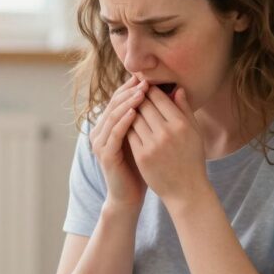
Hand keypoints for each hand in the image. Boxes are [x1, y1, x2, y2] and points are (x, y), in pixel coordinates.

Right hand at [90, 75, 148, 207]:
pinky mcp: (104, 154)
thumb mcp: (149, 138)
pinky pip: (114, 133)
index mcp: (110, 125)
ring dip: (127, 102)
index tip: (149, 77)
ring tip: (142, 92)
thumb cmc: (142, 168)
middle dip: (130, 91)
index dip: (132, 88)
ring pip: (113, 116)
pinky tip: (135, 111)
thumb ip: (154, 118)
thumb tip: (172, 94)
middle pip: (114, 104)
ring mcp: (100, 142)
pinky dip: (124, 121)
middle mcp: (101, 131)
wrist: (130, 196)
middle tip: (145, 80)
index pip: (120, 100)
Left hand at [127, 85, 208, 203]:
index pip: (159, 97)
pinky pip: (129, 134)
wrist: (186, 190)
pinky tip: (127, 125)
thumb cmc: (192, 159)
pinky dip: (127, 127)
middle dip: (137, 98)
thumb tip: (177, 89)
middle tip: (133, 94)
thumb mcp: (195, 133)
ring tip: (129, 108)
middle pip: (143, 105)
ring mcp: (153, 145)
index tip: (145, 87)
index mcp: (181, 124)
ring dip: (130, 112)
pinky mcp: (142, 156)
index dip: (150, 89)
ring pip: (134, 118)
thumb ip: (185, 109)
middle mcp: (167, 132)